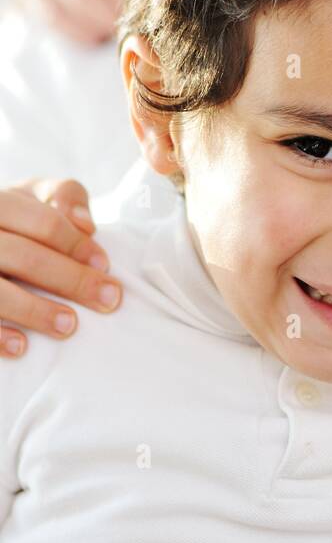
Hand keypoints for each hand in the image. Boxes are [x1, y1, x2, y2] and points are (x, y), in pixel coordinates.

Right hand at [0, 179, 121, 357]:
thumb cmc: (12, 217)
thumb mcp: (33, 196)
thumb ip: (64, 195)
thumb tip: (86, 224)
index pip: (44, 223)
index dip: (78, 246)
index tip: (106, 267)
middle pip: (26, 258)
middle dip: (72, 280)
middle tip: (108, 300)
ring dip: (35, 311)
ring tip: (69, 326)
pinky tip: (22, 347)